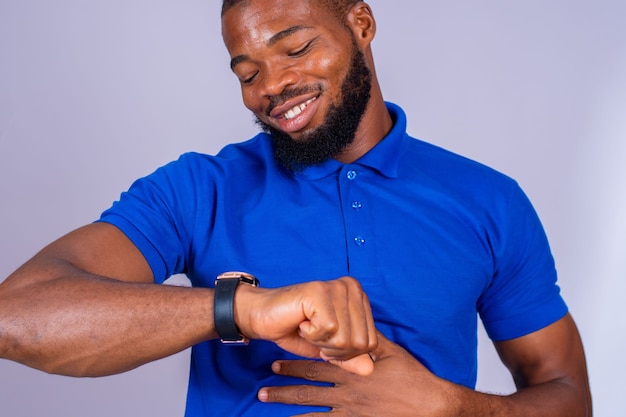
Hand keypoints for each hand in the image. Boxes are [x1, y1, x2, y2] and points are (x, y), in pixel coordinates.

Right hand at [235, 276, 377, 375]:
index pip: (371, 342)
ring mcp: (336, 287)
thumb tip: (369, 369)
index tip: (325, 339)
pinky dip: (311, 334)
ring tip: (308, 325)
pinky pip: (328, 329)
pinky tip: (302, 320)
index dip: (346, 353)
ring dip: (321, 341)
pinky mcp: (320, 291)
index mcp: (359, 297)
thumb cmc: (295, 329)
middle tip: (314, 332)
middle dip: (334, 349)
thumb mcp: (328, 349)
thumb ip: (350, 358)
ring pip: (344, 337)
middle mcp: (352, 287)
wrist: (262, 317)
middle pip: (360, 342)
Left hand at [257, 331, 456, 415]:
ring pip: (312, 413)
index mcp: (350, 370)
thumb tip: (353, 321)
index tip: (274, 364)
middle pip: (307, 392)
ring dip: (290, 410)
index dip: (293, 365)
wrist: (429, 404)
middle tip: (262, 391)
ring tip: (269, 409)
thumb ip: (368, 337)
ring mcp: (350, 413)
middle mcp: (345, 393)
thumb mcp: (389, 350)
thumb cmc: (411, 376)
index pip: (314, 367)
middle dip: (283, 390)